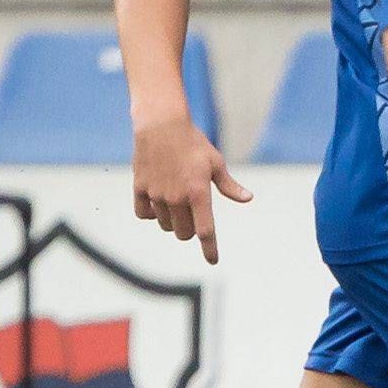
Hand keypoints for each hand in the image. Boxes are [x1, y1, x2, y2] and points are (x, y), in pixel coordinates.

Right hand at [132, 116, 251, 262]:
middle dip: (191, 229)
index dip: (209, 248)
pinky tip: (158, 201)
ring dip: (172, 220)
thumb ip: (229, 186)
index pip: (205, 231)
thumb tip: (248, 199)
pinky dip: (151, 213)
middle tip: (193, 211)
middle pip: (184, 233)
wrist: (161, 126)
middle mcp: (176, 198)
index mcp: (199, 193)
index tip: (212, 261)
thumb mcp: (216, 163)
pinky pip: (144, 215)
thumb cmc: (194, 144)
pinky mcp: (140, 189)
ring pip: (165, 225)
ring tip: (176, 198)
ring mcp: (156, 194)